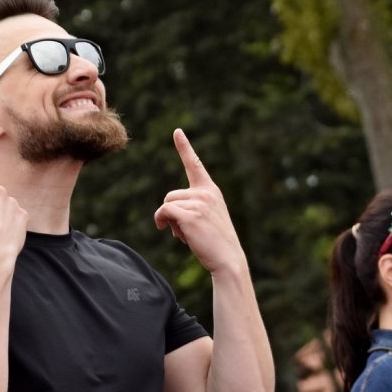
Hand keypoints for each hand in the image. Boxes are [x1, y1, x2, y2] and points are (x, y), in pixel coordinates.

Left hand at [154, 130, 243, 273]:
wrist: (228, 260)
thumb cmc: (216, 244)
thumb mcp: (207, 219)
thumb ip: (191, 208)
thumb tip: (165, 213)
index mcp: (211, 191)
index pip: (195, 165)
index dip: (185, 147)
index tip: (177, 131)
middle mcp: (206, 193)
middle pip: (170, 195)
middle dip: (172, 214)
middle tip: (186, 231)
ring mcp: (198, 203)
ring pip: (167, 205)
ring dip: (169, 222)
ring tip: (187, 235)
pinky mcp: (190, 214)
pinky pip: (164, 212)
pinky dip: (162, 222)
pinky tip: (175, 235)